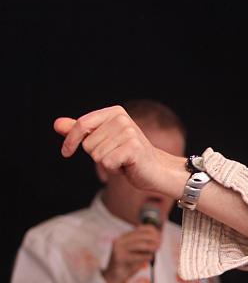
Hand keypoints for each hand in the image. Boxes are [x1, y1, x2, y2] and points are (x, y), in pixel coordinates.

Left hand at [54, 106, 186, 197]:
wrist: (156, 169)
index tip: (66, 152)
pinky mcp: (133, 148)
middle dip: (97, 155)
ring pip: (96, 155)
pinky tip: (126, 166)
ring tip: (122, 160)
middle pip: (88, 143)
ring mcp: (129, 132)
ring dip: (107, 163)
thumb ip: (81, 131)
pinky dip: (114, 170)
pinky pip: (106, 163)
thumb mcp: (102, 140)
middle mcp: (122, 119)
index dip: (70, 141)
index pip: (81, 124)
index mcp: (114, 112)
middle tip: (115, 155)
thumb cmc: (128, 155)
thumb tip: (57, 124)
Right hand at [102, 225, 161, 282]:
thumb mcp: (137, 252)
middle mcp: (120, 240)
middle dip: (153, 239)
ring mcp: (118, 249)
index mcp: (124, 237)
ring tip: (156, 249)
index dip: (152, 231)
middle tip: (160, 243)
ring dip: (151, 247)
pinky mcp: (119, 258)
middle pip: (141, 235)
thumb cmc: (128, 264)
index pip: (140, 228)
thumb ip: (145, 245)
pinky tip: (150, 258)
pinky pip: (137, 256)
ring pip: (139, 245)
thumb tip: (158, 239)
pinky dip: (146, 256)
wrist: (114, 277)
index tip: (160, 236)